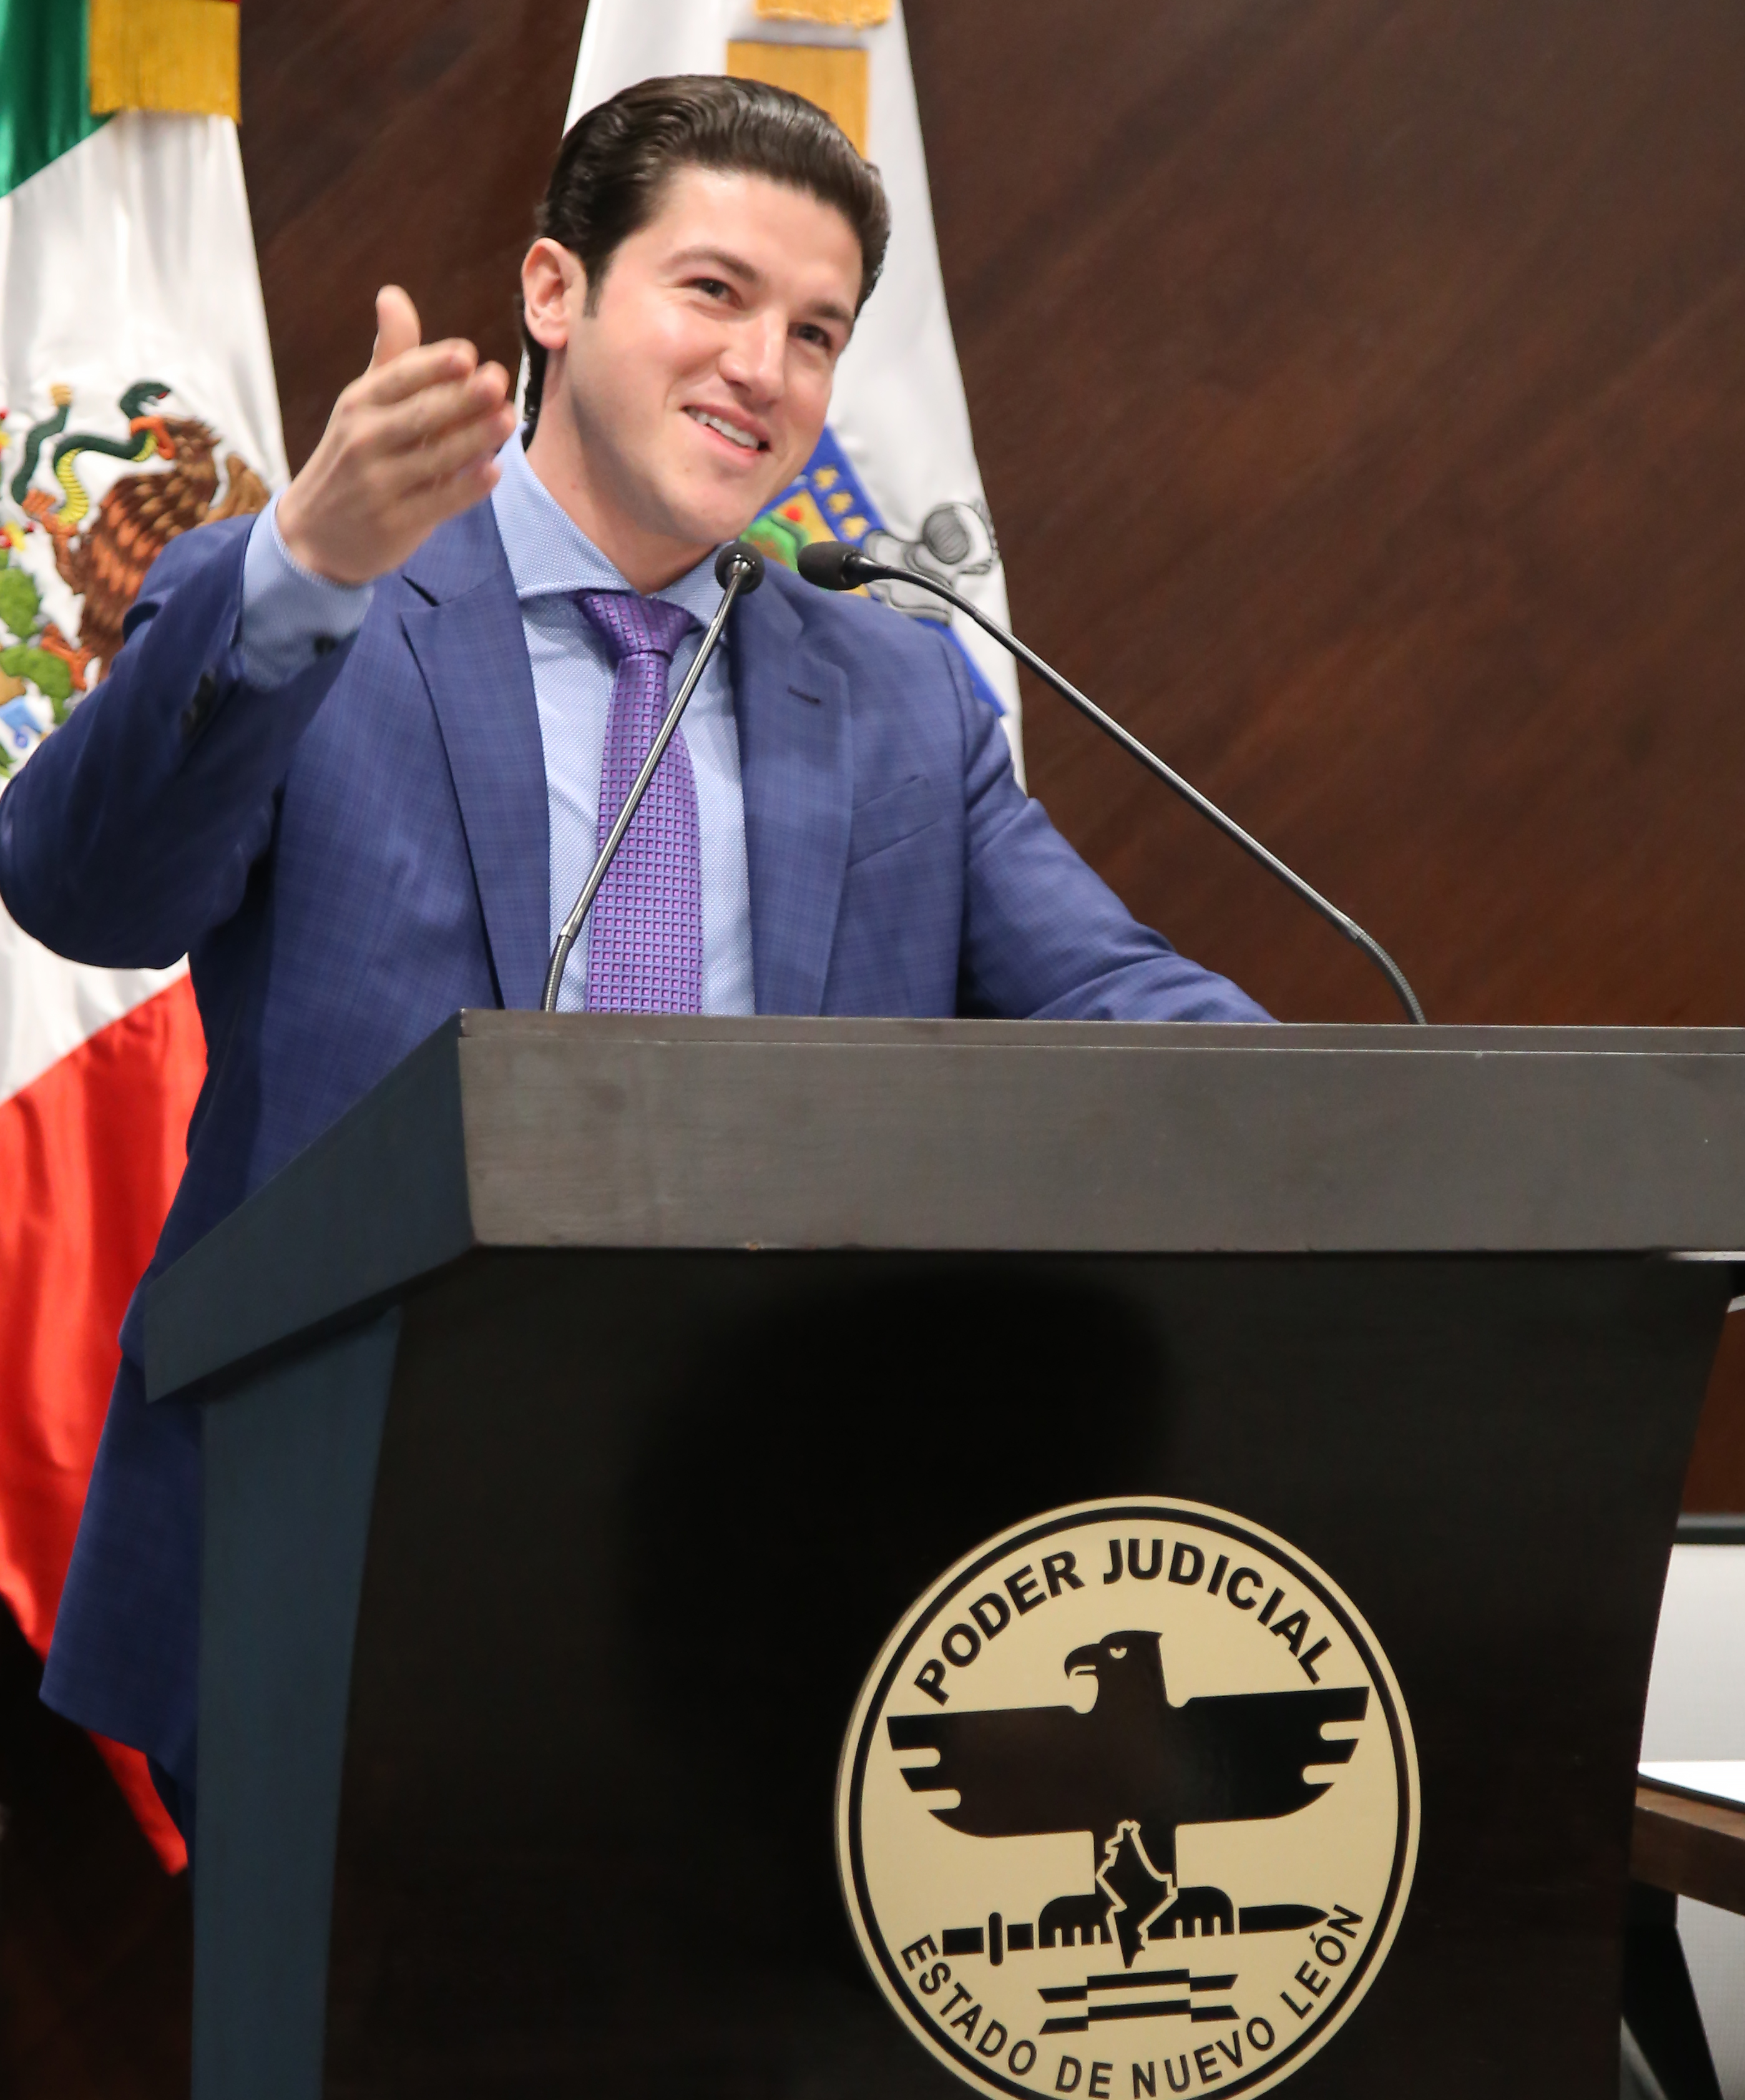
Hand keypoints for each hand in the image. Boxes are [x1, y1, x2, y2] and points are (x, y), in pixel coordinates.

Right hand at [276, 287, 516, 585]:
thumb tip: (393, 294)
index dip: (433, 365)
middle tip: (498, 381)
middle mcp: (364, 441)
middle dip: (461, 398)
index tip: (468, 354)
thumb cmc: (354, 457)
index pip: (399, 378)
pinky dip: (467, 487)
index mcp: (358, 404)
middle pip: (421, 415)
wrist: (315, 534)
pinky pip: (439, 502)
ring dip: (475, 438)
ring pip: (435, 458)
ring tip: (508, 419)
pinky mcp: (396, 524)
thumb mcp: (363, 404)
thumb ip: (391, 356)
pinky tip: (494, 470)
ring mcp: (379, 485)